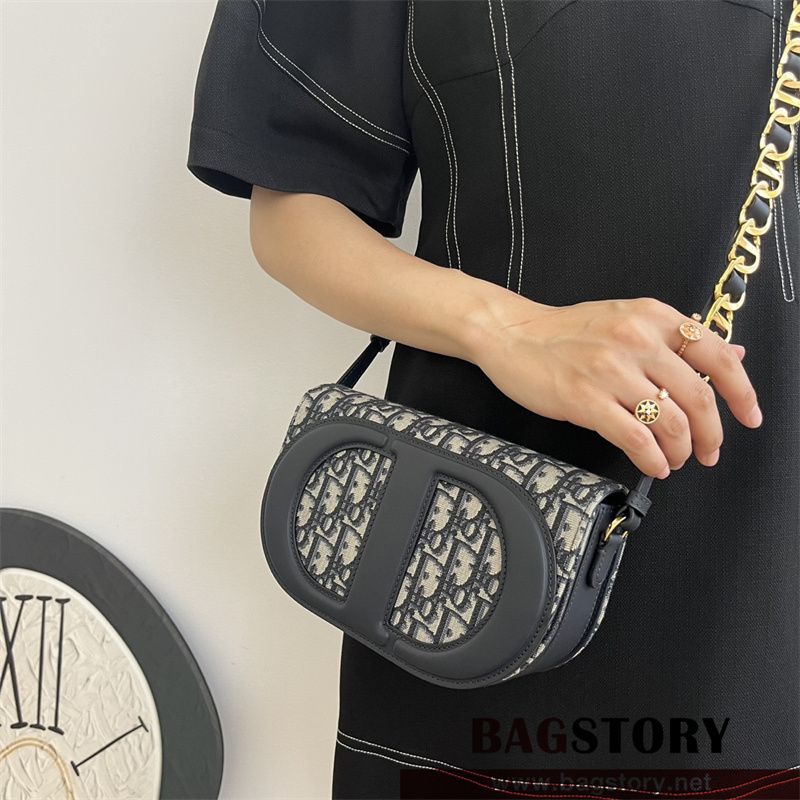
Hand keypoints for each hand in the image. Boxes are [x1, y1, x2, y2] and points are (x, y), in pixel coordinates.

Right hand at [470, 295, 758, 479]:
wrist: (511, 334)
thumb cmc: (565, 331)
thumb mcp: (627, 319)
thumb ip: (678, 338)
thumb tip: (734, 354)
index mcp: (652, 317)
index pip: (718, 356)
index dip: (742, 393)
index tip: (750, 417)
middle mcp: (636, 340)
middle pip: (699, 398)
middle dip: (712, 435)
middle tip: (709, 452)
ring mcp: (610, 370)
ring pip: (671, 423)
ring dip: (681, 452)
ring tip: (674, 460)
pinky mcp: (585, 399)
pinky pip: (635, 439)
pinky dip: (652, 460)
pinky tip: (653, 465)